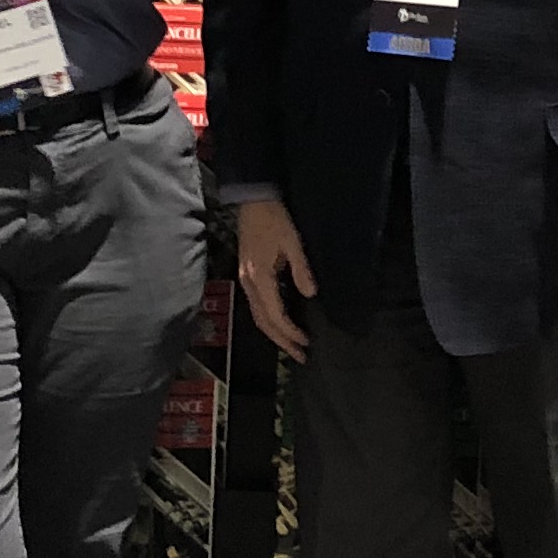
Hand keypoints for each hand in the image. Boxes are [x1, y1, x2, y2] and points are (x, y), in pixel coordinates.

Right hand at [234, 197, 317, 362]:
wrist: (253, 201)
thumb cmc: (274, 219)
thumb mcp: (293, 242)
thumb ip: (301, 269)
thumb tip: (311, 294)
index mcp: (259, 277)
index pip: (275, 315)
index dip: (290, 332)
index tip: (306, 343)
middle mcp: (249, 284)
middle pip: (264, 322)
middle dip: (282, 341)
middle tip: (301, 356)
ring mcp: (245, 280)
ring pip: (259, 317)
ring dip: (275, 334)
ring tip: (293, 347)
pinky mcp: (247, 276)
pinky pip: (257, 307)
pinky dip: (270, 320)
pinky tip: (282, 324)